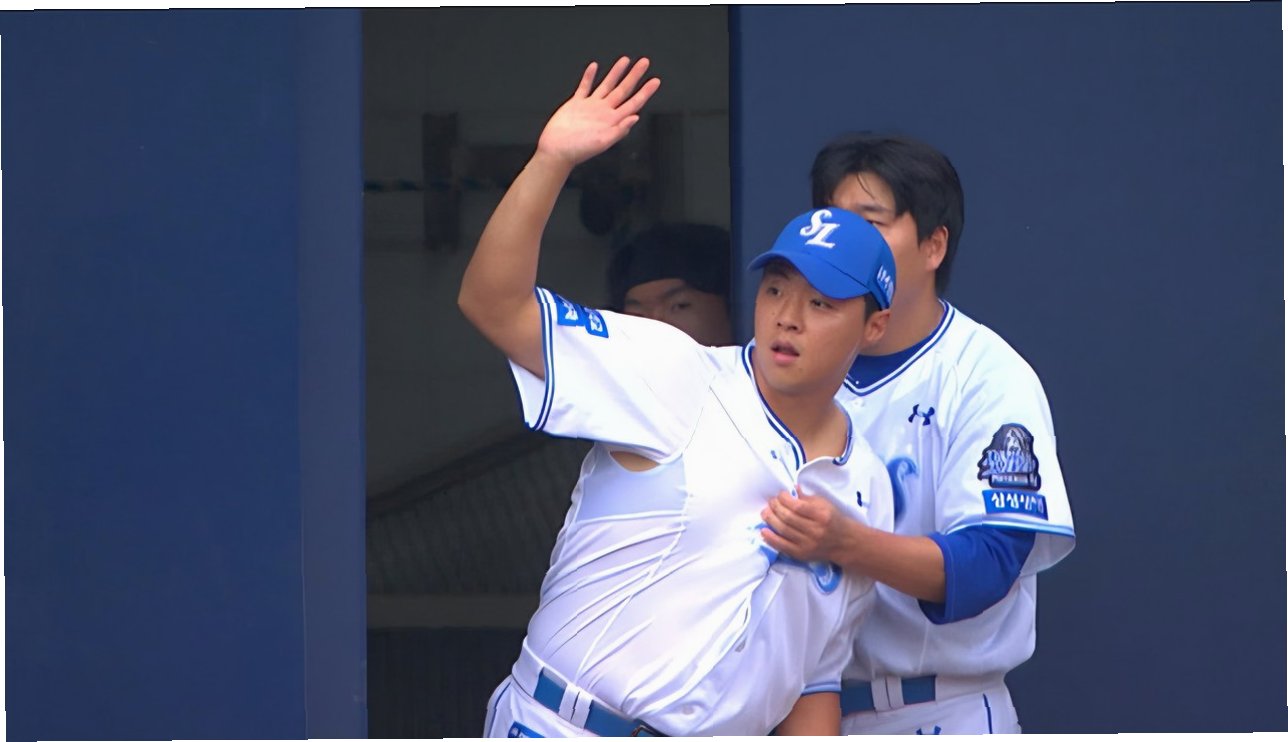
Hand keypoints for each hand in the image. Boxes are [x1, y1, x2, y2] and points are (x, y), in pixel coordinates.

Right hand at [536, 57, 660, 167]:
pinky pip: (584, 87)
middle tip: (644, 63)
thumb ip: (620, 130)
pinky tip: (594, 67)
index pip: (633, 103)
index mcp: (612, 120)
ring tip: (625, 60)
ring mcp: (591, 107)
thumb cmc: (578, 150)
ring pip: (607, 85)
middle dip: (634, 76)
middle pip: (623, 90)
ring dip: (616, 73)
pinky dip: (589, 77)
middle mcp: (604, 112)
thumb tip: (635, 117)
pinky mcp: (576, 104)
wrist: (557, 150)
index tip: (655, 81)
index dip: (645, 92)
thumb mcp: (602, 142)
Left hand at [760, 489, 851, 562]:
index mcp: (822, 516)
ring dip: (770, 520)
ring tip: (765, 512)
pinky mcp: (801, 554)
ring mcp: (808, 544)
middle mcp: (815, 531)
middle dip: (775, 507)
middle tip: (771, 502)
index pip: (797, 507)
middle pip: (788, 518)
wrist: (844, 542)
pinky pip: (782, 546)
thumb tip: (792, 489)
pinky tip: (764, 530)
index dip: (784, 499)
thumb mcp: (825, 504)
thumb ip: (807, 497)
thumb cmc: (833, 519)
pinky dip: (771, 538)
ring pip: (783, 531)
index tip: (780, 494)